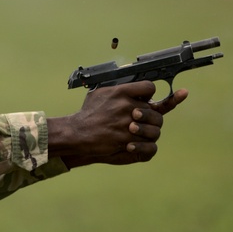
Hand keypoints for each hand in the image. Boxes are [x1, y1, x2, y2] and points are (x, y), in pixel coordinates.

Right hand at [47, 81, 187, 167]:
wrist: (78, 133)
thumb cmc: (89, 113)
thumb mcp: (100, 92)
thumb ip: (119, 89)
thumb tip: (134, 87)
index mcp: (120, 92)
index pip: (149, 87)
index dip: (149, 93)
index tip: (145, 98)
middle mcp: (125, 106)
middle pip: (154, 110)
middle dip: (151, 116)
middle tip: (143, 119)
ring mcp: (127, 124)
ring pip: (154, 128)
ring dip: (149, 131)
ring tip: (140, 131)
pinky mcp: (126, 140)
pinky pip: (148, 143)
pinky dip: (144, 144)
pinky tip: (135, 141)